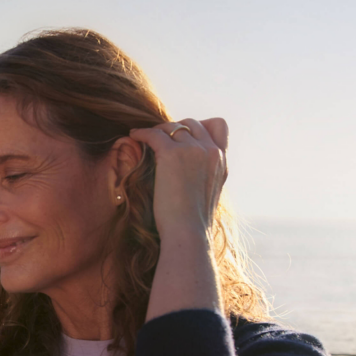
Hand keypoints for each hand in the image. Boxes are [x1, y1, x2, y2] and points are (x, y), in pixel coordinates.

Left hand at [129, 118, 227, 238]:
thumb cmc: (192, 223)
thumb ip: (204, 177)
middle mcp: (210, 151)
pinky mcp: (172, 154)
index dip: (199, 126)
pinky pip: (155, 134)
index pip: (217, 126)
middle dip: (175, 128)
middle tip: (159, 138)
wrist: (187, 232)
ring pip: (173, 126)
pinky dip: (142, 132)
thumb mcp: (207, 196)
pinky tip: (134, 135)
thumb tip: (189, 174)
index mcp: (221, 161)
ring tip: (145, 137)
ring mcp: (193, 150)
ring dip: (158, 130)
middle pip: (192, 123)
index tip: (183, 136)